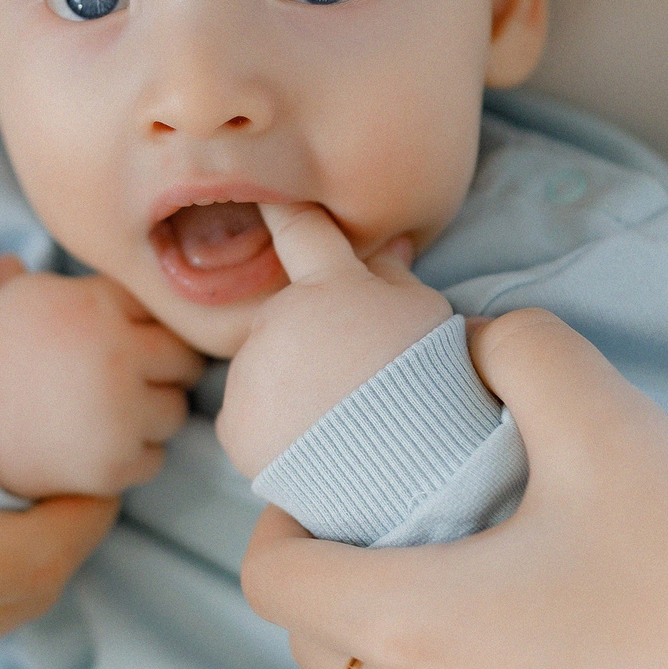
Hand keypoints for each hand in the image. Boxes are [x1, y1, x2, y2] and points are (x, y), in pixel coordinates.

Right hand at [0, 271, 204, 499]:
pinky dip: (130, 454)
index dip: (143, 325)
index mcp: (96, 306)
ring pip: (175, 411)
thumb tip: (154, 273)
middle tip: (114, 376)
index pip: (165, 309)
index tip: (119, 336)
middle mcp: (116, 357)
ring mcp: (119, 415)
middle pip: (185, 360)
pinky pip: (155, 458)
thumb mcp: (33, 294)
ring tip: (97, 408)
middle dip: (159, 368)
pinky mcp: (113, 466)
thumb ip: (96, 287)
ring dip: (148, 412)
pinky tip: (88, 440)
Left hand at [214, 202, 452, 477]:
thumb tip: (384, 246)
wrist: (411, 472)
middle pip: (286, 321)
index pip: (303, 232)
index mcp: (328, 287)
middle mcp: (277, 321)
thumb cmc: (432, 387)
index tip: (267, 196)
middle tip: (357, 382)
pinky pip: (249, 419)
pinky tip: (312, 446)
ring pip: (265, 372)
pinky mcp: (235, 426)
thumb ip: (394, 278)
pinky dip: (272, 430)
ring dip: (291, 387)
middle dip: (311, 341)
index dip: (285, 210)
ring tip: (340, 422)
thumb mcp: (429, 318)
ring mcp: (250, 374)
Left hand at [241, 308, 667, 668]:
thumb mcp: (614, 421)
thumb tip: (477, 339)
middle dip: (348, 593)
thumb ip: (522, 351)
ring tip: (506, 605)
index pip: (272, 584)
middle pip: (331, 658)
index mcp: (413, 633)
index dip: (282, 530)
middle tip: (414, 539)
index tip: (326, 500)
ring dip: (427, 668)